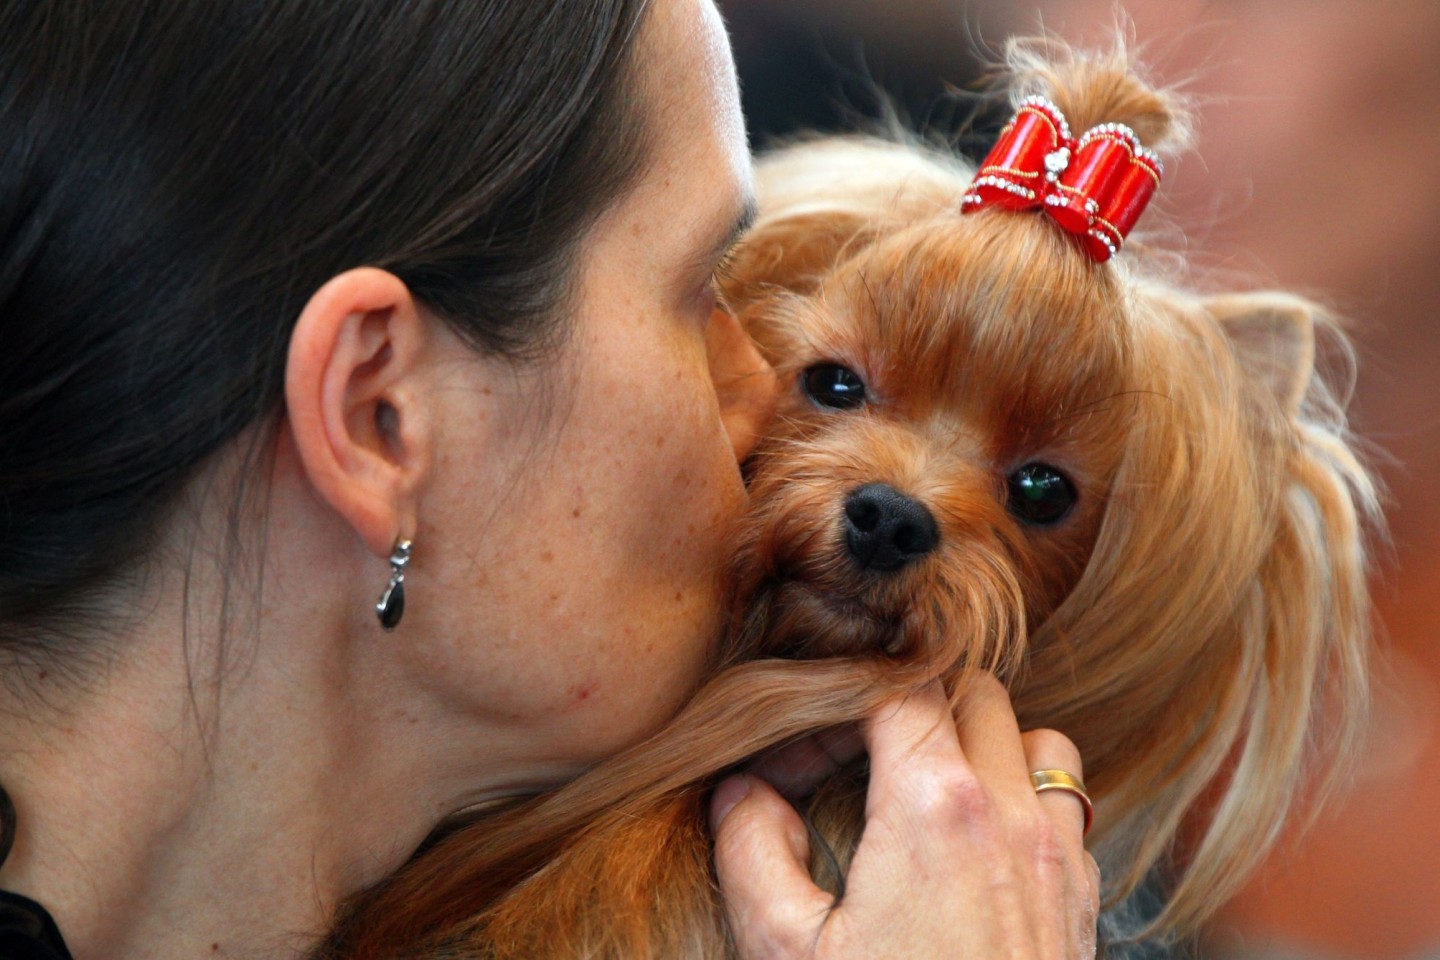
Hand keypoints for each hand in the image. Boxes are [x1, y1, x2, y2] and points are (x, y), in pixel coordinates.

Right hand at [709, 675, 1099, 958]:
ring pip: (1034, 736)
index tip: (799, 755)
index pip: (896, 685)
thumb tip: (741, 792)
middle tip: (850, 762)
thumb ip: (750, 851)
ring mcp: (1059, 854)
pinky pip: (1065, 804)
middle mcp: (1011, 814)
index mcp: (936, 808)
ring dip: (981, 742)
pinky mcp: (1081, 898)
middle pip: (970, 692)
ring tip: (921, 789)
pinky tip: (976, 847)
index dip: (837, 701)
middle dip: (905, 705)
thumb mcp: (783, 953)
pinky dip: (1024, 796)